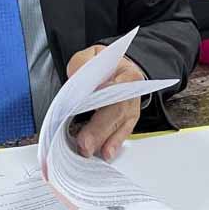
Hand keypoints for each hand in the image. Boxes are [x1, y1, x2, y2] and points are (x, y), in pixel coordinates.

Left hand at [66, 45, 144, 161]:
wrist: (117, 69)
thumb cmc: (102, 65)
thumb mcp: (90, 56)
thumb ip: (82, 64)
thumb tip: (75, 79)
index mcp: (124, 71)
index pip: (119, 83)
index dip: (109, 95)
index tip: (97, 103)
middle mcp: (133, 90)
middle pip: (118, 109)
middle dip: (100, 127)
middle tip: (84, 143)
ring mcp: (133, 107)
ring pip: (120, 124)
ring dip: (104, 140)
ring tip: (89, 150)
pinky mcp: (129, 120)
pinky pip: (123, 133)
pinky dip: (113, 143)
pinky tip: (105, 153)